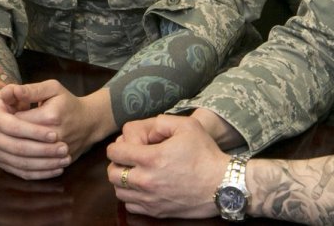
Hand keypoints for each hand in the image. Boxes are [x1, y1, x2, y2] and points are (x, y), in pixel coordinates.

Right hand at [0, 86, 70, 179]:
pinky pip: (21, 173)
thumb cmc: (35, 98)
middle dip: (42, 151)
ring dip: (44, 164)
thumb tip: (14, 90)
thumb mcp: (42, 89)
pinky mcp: (4, 163)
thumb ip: (30, 89)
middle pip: (17, 148)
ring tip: (65, 160)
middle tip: (64, 150)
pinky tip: (57, 169)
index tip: (54, 135)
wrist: (23, 112)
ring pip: (20, 163)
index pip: (14, 127)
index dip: (34, 132)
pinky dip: (40, 173)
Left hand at [4, 80, 115, 163]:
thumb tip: (8, 91)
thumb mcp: (53, 89)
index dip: (7, 117)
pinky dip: (20, 164)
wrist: (90, 122)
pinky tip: (18, 156)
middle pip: (17, 142)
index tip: (7, 113)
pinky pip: (33, 170)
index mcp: (50, 116)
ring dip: (11, 151)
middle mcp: (54, 137)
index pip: (15, 121)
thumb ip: (31, 90)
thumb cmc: (67, 103)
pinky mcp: (57, 164)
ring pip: (23, 159)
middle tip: (6, 128)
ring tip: (11, 141)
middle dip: (7, 135)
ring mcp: (56, 153)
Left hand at [106, 114, 229, 217]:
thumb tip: (145, 128)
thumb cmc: (206, 154)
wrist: (222, 184)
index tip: (130, 142)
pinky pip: (129, 205)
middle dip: (117, 162)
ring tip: (136, 171)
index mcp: (151, 158)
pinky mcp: (155, 211)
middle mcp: (146, 181)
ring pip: (118, 191)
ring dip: (123, 179)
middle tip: (131, 156)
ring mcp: (149, 199)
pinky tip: (143, 186)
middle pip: (112, 173)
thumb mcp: (188, 125)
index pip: (115, 152)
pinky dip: (131, 195)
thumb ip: (161, 121)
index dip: (119, 144)